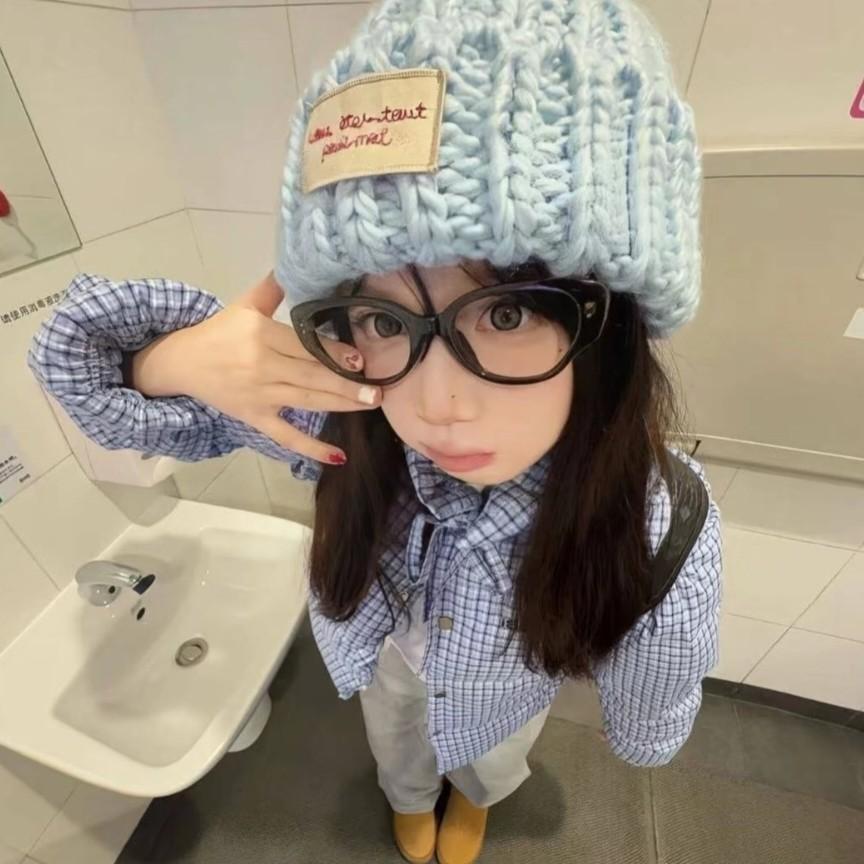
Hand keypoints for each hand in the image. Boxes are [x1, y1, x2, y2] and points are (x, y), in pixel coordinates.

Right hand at [130, 271, 379, 463]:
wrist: (182, 362)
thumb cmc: (219, 333)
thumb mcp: (244, 305)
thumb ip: (273, 288)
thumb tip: (296, 263)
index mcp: (260, 335)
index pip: (304, 346)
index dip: (334, 355)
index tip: (360, 360)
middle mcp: (262, 366)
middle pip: (311, 376)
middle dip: (347, 385)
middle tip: (378, 391)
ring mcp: (260, 395)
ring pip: (306, 401)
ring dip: (340, 405)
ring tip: (370, 405)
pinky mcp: (255, 418)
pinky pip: (286, 436)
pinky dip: (311, 449)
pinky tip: (338, 457)